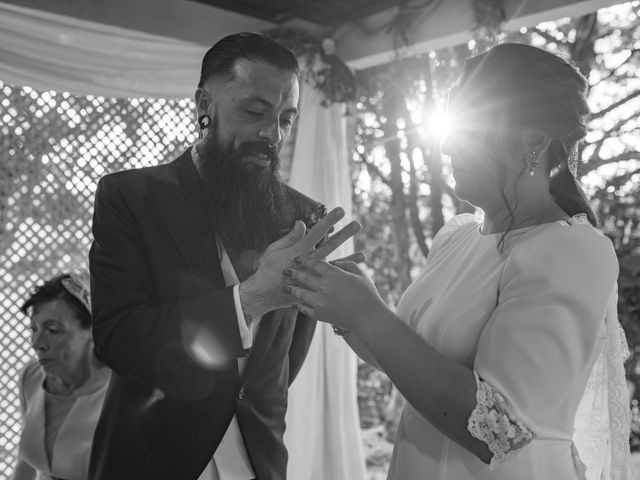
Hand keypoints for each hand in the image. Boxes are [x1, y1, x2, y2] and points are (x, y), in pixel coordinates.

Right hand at [239, 207, 360, 317]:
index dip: (329, 221)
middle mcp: (309, 262)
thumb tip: (302, 223)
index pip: (317, 231)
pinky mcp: (314, 286)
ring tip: (365, 254)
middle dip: (344, 234)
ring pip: (335, 263)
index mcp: (299, 250)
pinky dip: (343, 274)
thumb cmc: (268, 269)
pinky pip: (331, 280)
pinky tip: (355, 270)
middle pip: (330, 245)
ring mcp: (313, 274)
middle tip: (358, 224)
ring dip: (350, 258)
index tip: (340, 211)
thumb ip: (290, 237)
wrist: (264, 294)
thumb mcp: (274, 250)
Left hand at [283, 257, 386, 332]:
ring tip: (286, 287)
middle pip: (303, 276)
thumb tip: (332, 262)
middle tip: (285, 270)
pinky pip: (304, 308)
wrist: (369, 318)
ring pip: (300, 293)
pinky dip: (299, 305)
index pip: (314, 264)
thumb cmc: (367, 294)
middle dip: (293, 273)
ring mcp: (320, 301)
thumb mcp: (360, 274)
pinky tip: (295, 303)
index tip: (298, 258)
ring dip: (292, 289)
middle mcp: (324, 286)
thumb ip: (346, 264)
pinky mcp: (319, 314)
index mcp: (334, 274)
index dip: (305, 260)